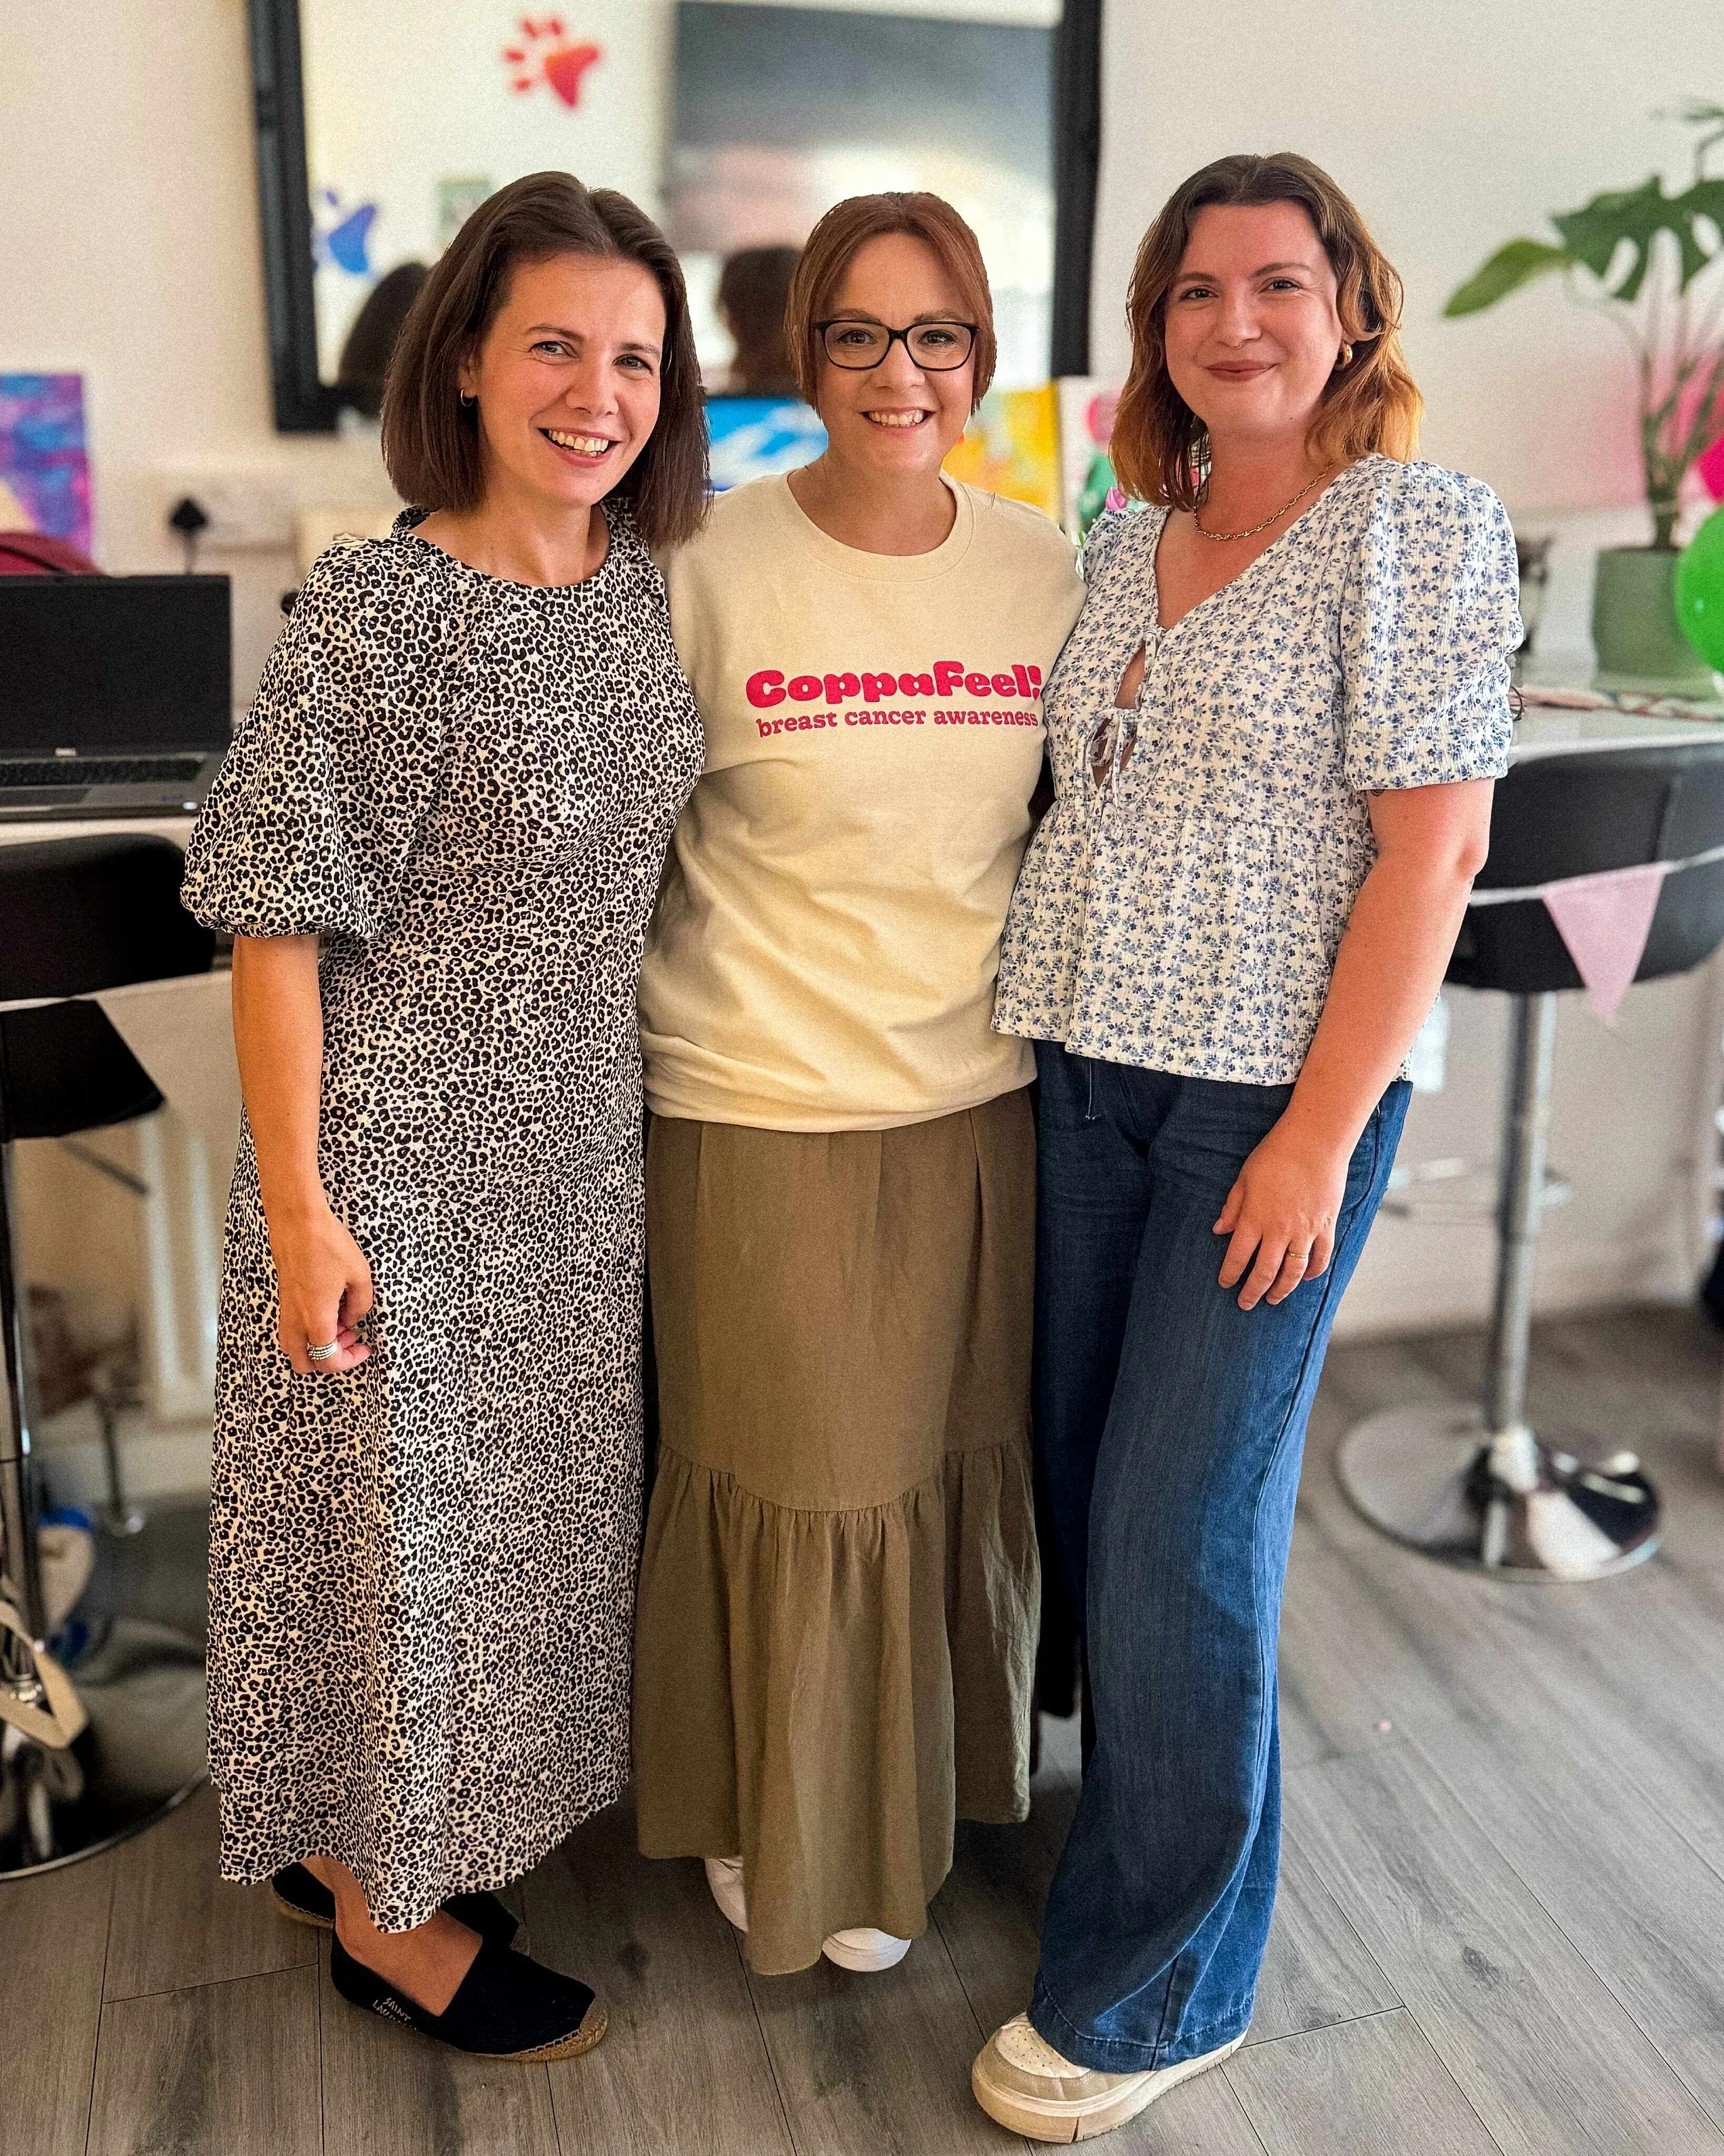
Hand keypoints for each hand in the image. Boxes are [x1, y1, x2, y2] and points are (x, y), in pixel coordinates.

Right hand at [267, 1200, 374, 1374]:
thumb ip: (361, 1304)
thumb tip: (353, 1318)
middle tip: (349, 1337)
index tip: (364, 1347)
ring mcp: (285, 1309)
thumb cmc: (328, 1244)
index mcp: (316, 1319)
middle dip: (328, 1359)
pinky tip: (327, 1307)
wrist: (298, 1221)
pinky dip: (307, 1329)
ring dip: (315, 1345)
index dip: (350, 1361)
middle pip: (303, 1362)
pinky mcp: (283, 1297)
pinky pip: (290, 1327)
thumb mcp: (360, 1275)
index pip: (328, 1361)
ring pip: (293, 1346)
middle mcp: (296, 1319)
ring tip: (339, 1322)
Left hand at [1213, 1122, 1349, 1310]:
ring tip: (1273, 1299)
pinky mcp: (1326, 1226)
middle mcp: (1279, 1231)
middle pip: (1264, 1272)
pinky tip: (1306, 1279)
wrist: (1315, 1141)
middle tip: (1245, 1304)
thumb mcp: (1244, 1179)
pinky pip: (1321, 1257)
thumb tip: (1219, 1230)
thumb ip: (1232, 1207)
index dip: (1229, 1274)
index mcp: (1255, 1219)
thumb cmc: (1276, 1155)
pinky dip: (1314, 1272)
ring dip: (1282, 1289)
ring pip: (1293, 1272)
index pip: (1237, 1257)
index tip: (1225, 1283)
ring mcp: (1305, 1231)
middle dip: (1253, 1292)